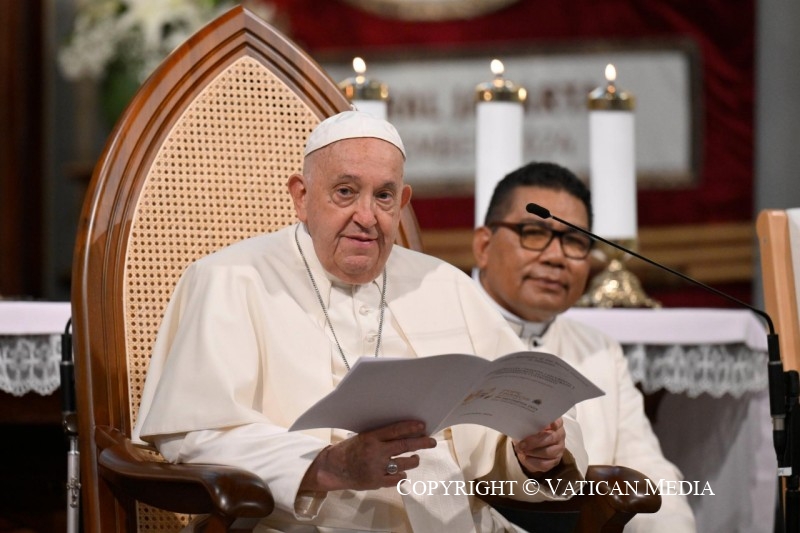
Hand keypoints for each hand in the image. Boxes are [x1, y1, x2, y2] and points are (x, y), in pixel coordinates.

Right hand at [300, 420, 435, 491]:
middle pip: (404, 446)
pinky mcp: (376, 481)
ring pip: (404, 464)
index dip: (411, 428)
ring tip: (416, 458)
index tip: (422, 426)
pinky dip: (402, 475)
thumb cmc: (349, 450)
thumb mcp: (363, 437)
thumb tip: (404, 433)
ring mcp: (376, 467)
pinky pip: (396, 479)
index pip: (396, 430)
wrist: (333, 468)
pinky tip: (403, 472)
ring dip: (413, 460)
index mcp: (371, 437)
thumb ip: (381, 436)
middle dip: (421, 443)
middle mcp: (375, 451)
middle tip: (432, 441)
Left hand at [512, 418, 565, 475]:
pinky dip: (533, 461)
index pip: (558, 421)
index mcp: (556, 423)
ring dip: (532, 452)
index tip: (546, 424)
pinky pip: (545, 464)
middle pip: (551, 438)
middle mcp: (560, 435)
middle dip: (534, 441)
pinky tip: (526, 458)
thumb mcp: (529, 426)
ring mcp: (559, 449)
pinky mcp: (555, 461)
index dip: (553, 422)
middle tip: (522, 444)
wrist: (530, 447)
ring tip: (522, 450)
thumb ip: (529, 425)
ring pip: (548, 452)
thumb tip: (521, 427)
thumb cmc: (530, 432)